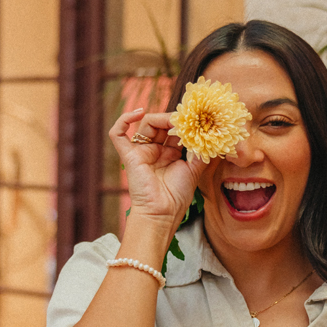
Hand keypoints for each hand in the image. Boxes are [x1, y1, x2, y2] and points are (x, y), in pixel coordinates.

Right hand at [109, 109, 206, 233]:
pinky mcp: (128, 156)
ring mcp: (141, 152)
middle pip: (161, 124)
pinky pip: (117, 134)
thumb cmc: (177, 196)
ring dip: (159, 117)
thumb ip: (200, 151)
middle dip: (173, 119)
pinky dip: (124, 120)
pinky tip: (138, 113)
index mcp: (170, 154)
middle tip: (186, 118)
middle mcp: (155, 151)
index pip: (175, 130)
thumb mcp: (194, 169)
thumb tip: (209, 135)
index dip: (184, 123)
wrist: (162, 213)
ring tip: (173, 120)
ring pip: (145, 124)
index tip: (196, 118)